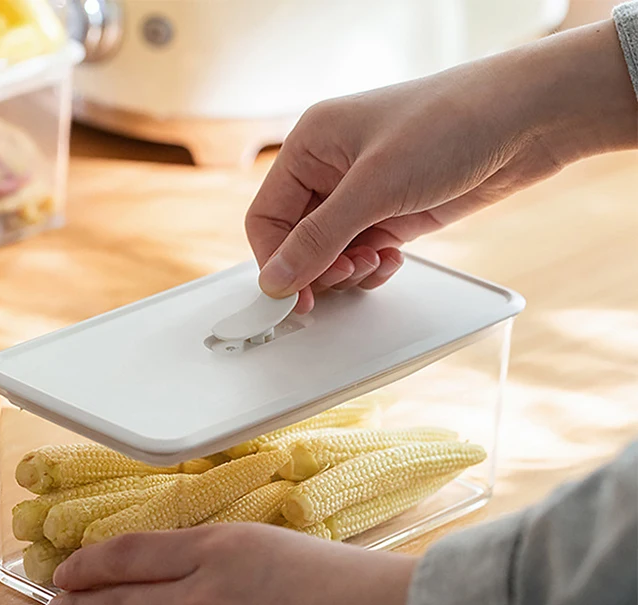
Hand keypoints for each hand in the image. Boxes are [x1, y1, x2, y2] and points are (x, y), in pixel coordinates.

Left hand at [31, 524, 421, 604]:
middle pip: (114, 598)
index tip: (68, 571)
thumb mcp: (277, 549)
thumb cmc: (349, 587)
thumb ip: (222, 562)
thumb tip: (178, 580)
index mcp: (219, 546)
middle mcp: (199, 594)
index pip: (129, 552)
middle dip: (73, 602)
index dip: (88, 563)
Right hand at [246, 19, 636, 312]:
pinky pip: (362, 255)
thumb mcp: (373, 187)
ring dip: (347, 271)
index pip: (267, 217)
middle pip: (297, 241)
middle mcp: (331, 170)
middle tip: (344, 275)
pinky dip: (371, 268)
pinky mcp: (391, 214)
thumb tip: (274, 279)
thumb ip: (318, 239)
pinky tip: (392, 260)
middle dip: (317, 268)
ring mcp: (362, 195)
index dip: (275, 261)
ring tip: (375, 262)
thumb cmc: (450, 123)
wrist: (525, 121)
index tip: (291, 295)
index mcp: (309, 146)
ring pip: (329, 254)